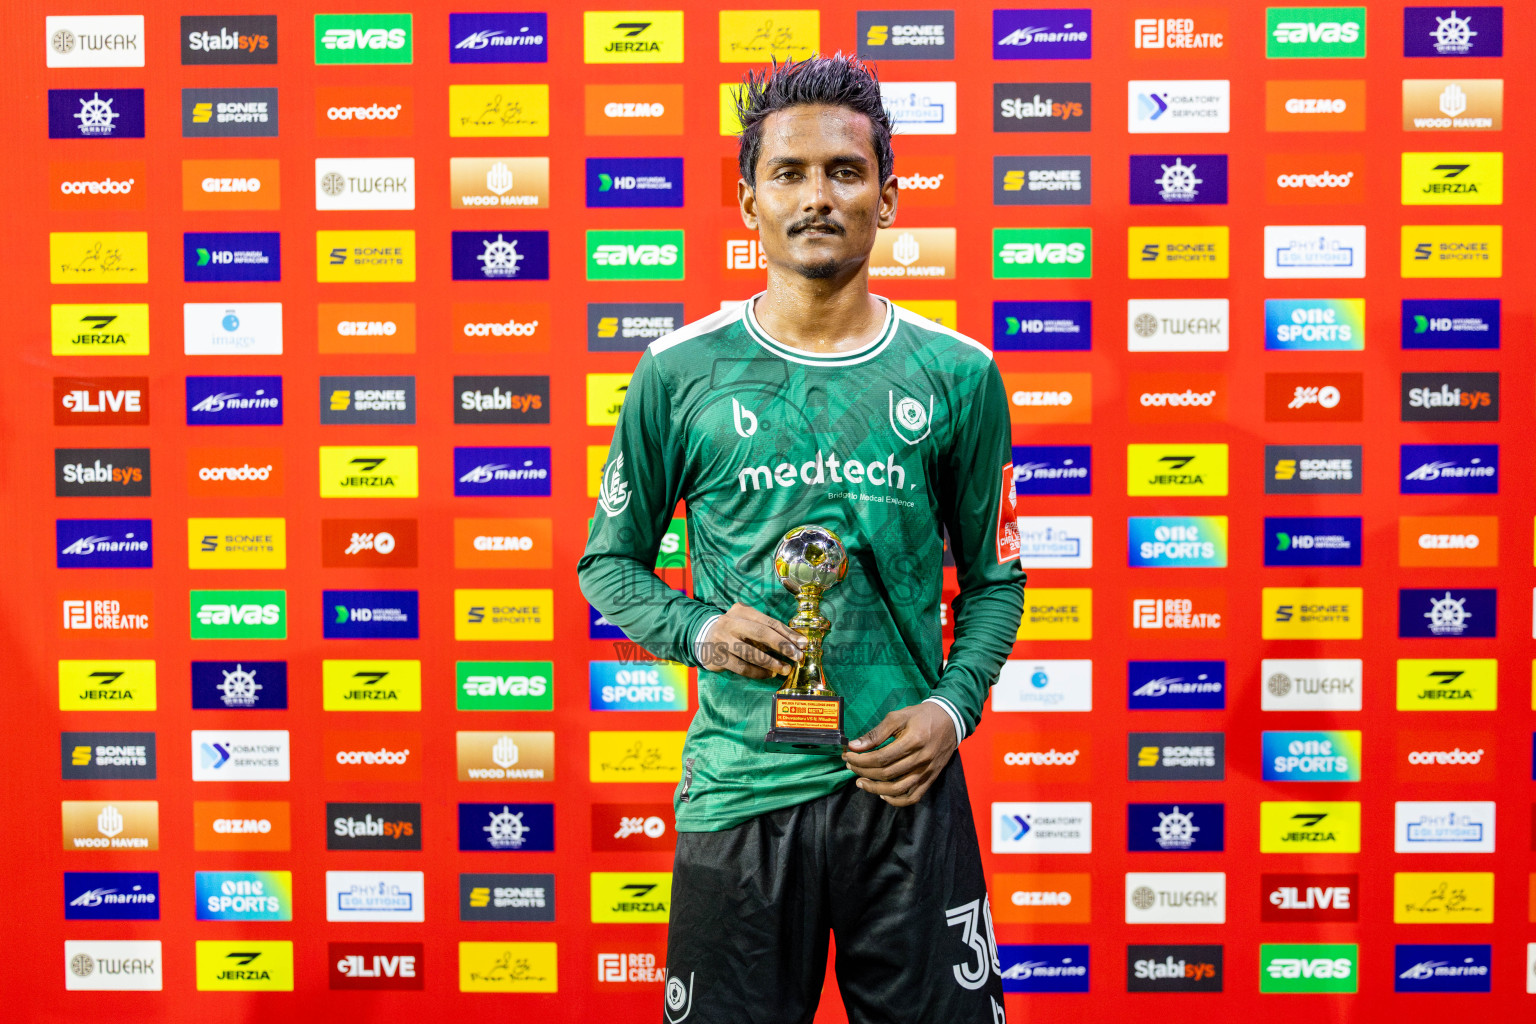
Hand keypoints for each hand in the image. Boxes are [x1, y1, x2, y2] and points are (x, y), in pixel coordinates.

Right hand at [697, 603, 806, 678]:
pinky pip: (742, 667)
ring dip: (771, 663)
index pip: (769, 622)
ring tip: (784, 669)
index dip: (788, 633)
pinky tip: (768, 674)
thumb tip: (794, 642)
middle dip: (782, 646)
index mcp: (742, 611)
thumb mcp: (747, 622)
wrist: (702, 636)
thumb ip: (766, 629)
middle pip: (761, 633)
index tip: (803, 644)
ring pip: (751, 653)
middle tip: (797, 657)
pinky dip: (757, 672)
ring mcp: (723, 640)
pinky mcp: (718, 656)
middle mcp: (731, 622)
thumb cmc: (734, 630)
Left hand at [842, 702, 957, 806]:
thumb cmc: (922, 716)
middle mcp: (921, 759)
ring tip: (860, 782)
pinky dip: (896, 800)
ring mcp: (927, 772)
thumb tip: (855, 746)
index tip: (848, 756)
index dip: (861, 760)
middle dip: (863, 772)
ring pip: (897, 789)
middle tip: (850, 766)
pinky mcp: (931, 779)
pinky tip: (883, 795)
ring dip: (875, 789)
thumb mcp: (898, 717)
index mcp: (913, 741)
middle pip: (886, 774)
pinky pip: (913, 797)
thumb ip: (876, 733)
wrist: (951, 720)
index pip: (881, 757)